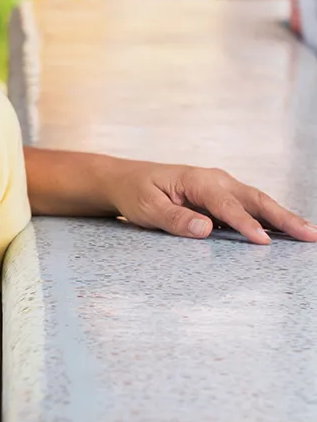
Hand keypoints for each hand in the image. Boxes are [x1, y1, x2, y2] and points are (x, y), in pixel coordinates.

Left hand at [101, 159, 316, 244]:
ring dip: (284, 218)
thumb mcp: (146, 207)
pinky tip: (286, 233)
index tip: (263, 241)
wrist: (124, 180)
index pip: (226, 205)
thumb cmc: (134, 191)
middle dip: (284, 218)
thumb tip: (204, 229)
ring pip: (258, 203)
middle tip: (310, 234)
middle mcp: (215, 181)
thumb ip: (174, 219)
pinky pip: (249, 209)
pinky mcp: (221, 198)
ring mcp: (221, 188)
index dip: (246, 224)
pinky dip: (270, 219)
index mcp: (197, 180)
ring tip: (309, 234)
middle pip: (255, 200)